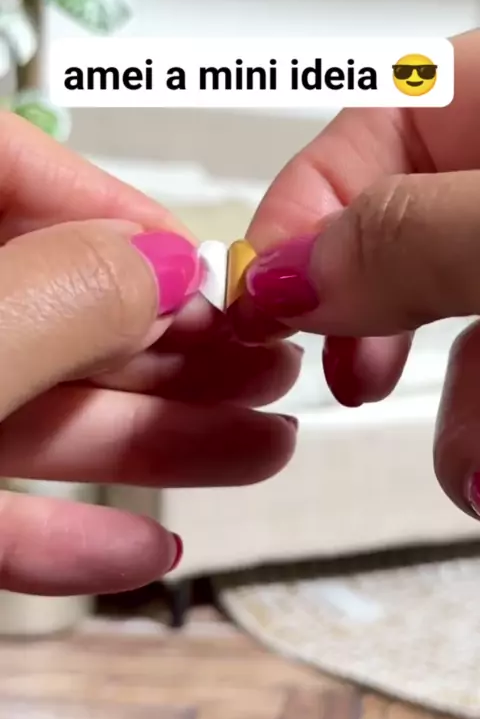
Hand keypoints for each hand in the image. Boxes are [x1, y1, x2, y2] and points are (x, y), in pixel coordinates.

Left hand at [0, 114, 299, 595]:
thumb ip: (60, 297)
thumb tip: (162, 267)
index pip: (11, 168)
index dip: (115, 213)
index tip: (201, 265)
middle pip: (50, 312)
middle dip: (170, 352)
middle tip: (266, 371)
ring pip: (34, 414)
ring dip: (147, 444)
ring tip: (255, 451)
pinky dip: (57, 537)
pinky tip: (139, 550)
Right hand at [236, 28, 479, 520]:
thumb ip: (404, 238)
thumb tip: (290, 276)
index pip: (355, 146)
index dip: (291, 232)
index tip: (252, 313)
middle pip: (396, 254)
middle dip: (368, 337)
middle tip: (342, 379)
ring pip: (460, 337)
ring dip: (455, 421)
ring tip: (475, 472)